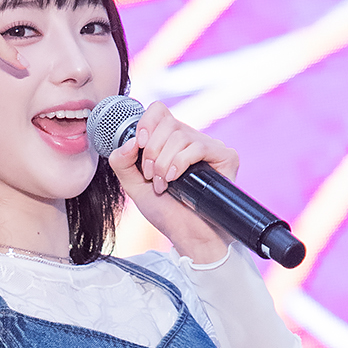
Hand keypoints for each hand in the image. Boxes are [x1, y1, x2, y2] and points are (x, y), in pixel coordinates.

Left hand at [108, 102, 238, 261]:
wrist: (189, 236)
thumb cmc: (167, 213)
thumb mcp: (136, 187)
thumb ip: (122, 163)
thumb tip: (130, 141)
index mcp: (170, 142)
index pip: (159, 111)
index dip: (147, 123)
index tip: (139, 145)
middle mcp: (191, 140)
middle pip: (167, 123)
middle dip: (152, 152)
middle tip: (152, 177)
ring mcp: (209, 147)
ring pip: (180, 135)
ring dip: (164, 163)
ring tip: (164, 184)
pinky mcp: (225, 156)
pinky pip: (198, 146)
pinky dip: (180, 163)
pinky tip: (176, 179)